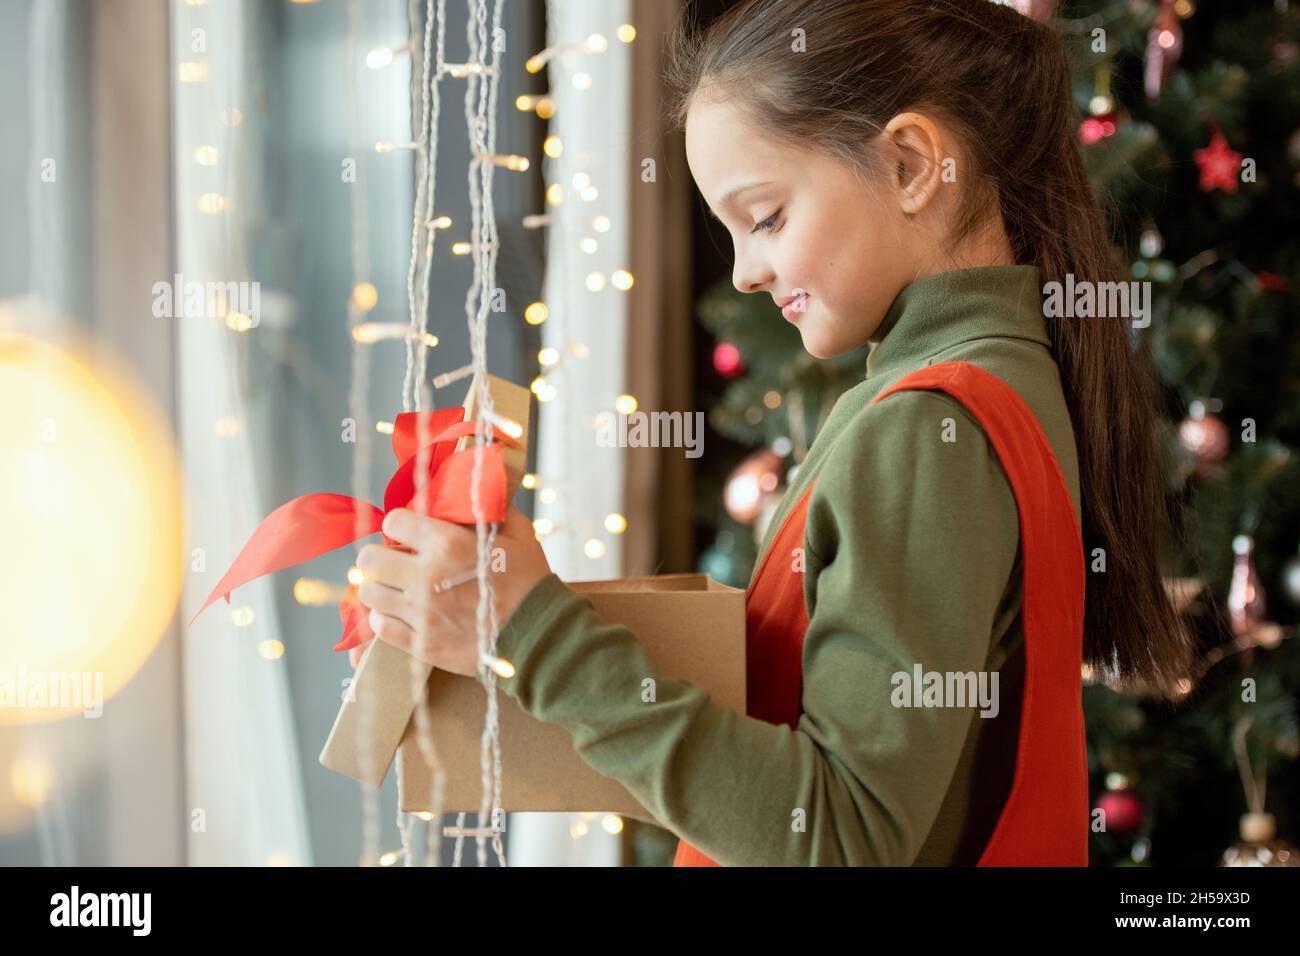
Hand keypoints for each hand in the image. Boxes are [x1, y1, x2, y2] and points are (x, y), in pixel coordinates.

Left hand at [352, 505, 551, 676]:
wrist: (541, 636)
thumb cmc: (530, 581)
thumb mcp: (518, 533)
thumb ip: (489, 508)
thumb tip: (472, 492)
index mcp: (447, 544)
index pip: (394, 521)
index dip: (401, 523)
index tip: (410, 531)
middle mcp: (426, 577)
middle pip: (369, 558)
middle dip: (382, 555)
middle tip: (398, 560)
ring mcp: (421, 614)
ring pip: (369, 593)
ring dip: (382, 587)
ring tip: (399, 589)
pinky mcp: (421, 645)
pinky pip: (380, 627)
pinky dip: (387, 618)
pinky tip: (405, 614)